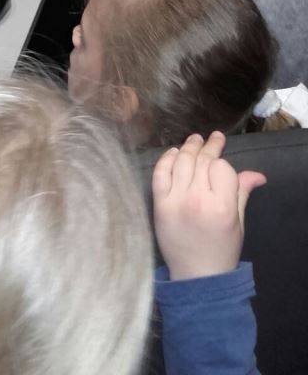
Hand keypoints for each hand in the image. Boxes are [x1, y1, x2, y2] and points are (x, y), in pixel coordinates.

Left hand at [152, 130, 265, 280]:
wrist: (196, 277)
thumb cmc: (221, 250)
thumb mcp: (238, 222)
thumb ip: (242, 193)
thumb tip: (257, 174)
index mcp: (222, 206)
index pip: (222, 167)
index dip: (222, 162)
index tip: (223, 158)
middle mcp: (198, 199)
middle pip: (202, 161)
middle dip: (208, 146)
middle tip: (212, 138)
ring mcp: (175, 201)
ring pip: (182, 162)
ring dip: (189, 147)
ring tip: (195, 140)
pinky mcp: (159, 205)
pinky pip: (160, 173)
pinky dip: (166, 159)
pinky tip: (174, 153)